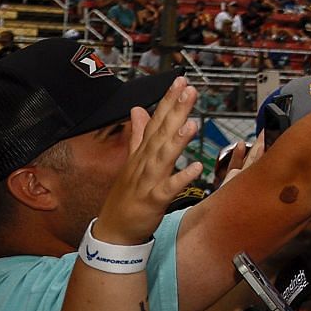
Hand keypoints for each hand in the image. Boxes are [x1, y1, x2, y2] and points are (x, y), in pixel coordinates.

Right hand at [96, 76, 203, 246]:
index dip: (168, 100)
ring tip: (191, 123)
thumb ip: (138, 134)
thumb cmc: (127, 194)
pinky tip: (196, 169)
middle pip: (161, 133)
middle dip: (175, 111)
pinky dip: (181, 179)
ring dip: (177, 141)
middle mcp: (145, 162)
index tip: (181, 80)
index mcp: (143, 152)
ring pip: (163, 158)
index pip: (156, 121)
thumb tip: (138, 109)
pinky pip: (169, 189)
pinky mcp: (154, 200)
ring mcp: (149, 181)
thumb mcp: (132, 160)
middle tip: (188, 90)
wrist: (114, 229)